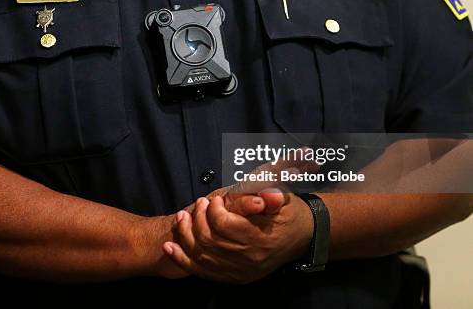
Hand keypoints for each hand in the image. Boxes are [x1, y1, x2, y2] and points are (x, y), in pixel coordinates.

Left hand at [162, 190, 313, 283]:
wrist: (302, 238)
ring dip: (186, 235)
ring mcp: (240, 270)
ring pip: (201, 256)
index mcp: (260, 238)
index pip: (224, 224)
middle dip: (197, 219)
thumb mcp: (284, 201)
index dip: (213, 210)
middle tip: (199, 204)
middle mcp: (249, 258)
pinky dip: (182, 259)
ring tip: (182, 218)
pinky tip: (170, 247)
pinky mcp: (233, 277)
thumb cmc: (289, 215)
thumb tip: (266, 196)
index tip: (213, 200)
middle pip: (209, 240)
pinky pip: (201, 271)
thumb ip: (271, 197)